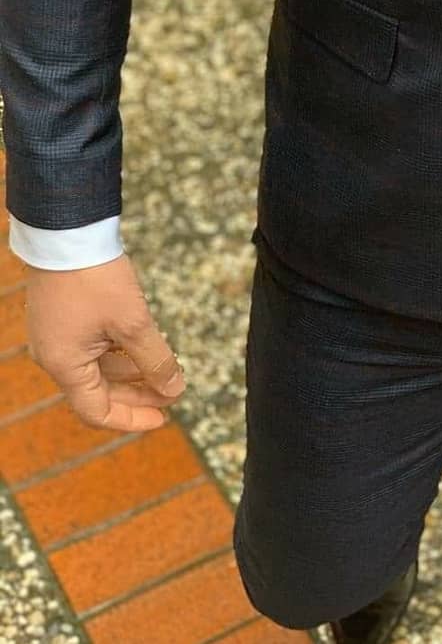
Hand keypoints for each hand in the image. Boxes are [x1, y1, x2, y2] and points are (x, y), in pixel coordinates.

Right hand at [24, 253, 185, 432]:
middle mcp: (57, 356)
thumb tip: (174, 389)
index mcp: (65, 365)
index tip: (165, 417)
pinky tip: (145, 346)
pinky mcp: (65, 317)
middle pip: (99, 391)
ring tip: (166, 369)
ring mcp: (59, 336)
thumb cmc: (95, 277)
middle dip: (138, 394)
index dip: (132, 419)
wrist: (67, 232)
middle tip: (173, 391)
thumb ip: (154, 360)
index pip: (97, 411)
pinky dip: (120, 351)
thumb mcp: (133, 322)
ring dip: (132, 372)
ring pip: (99, 367)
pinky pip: (94, 346)